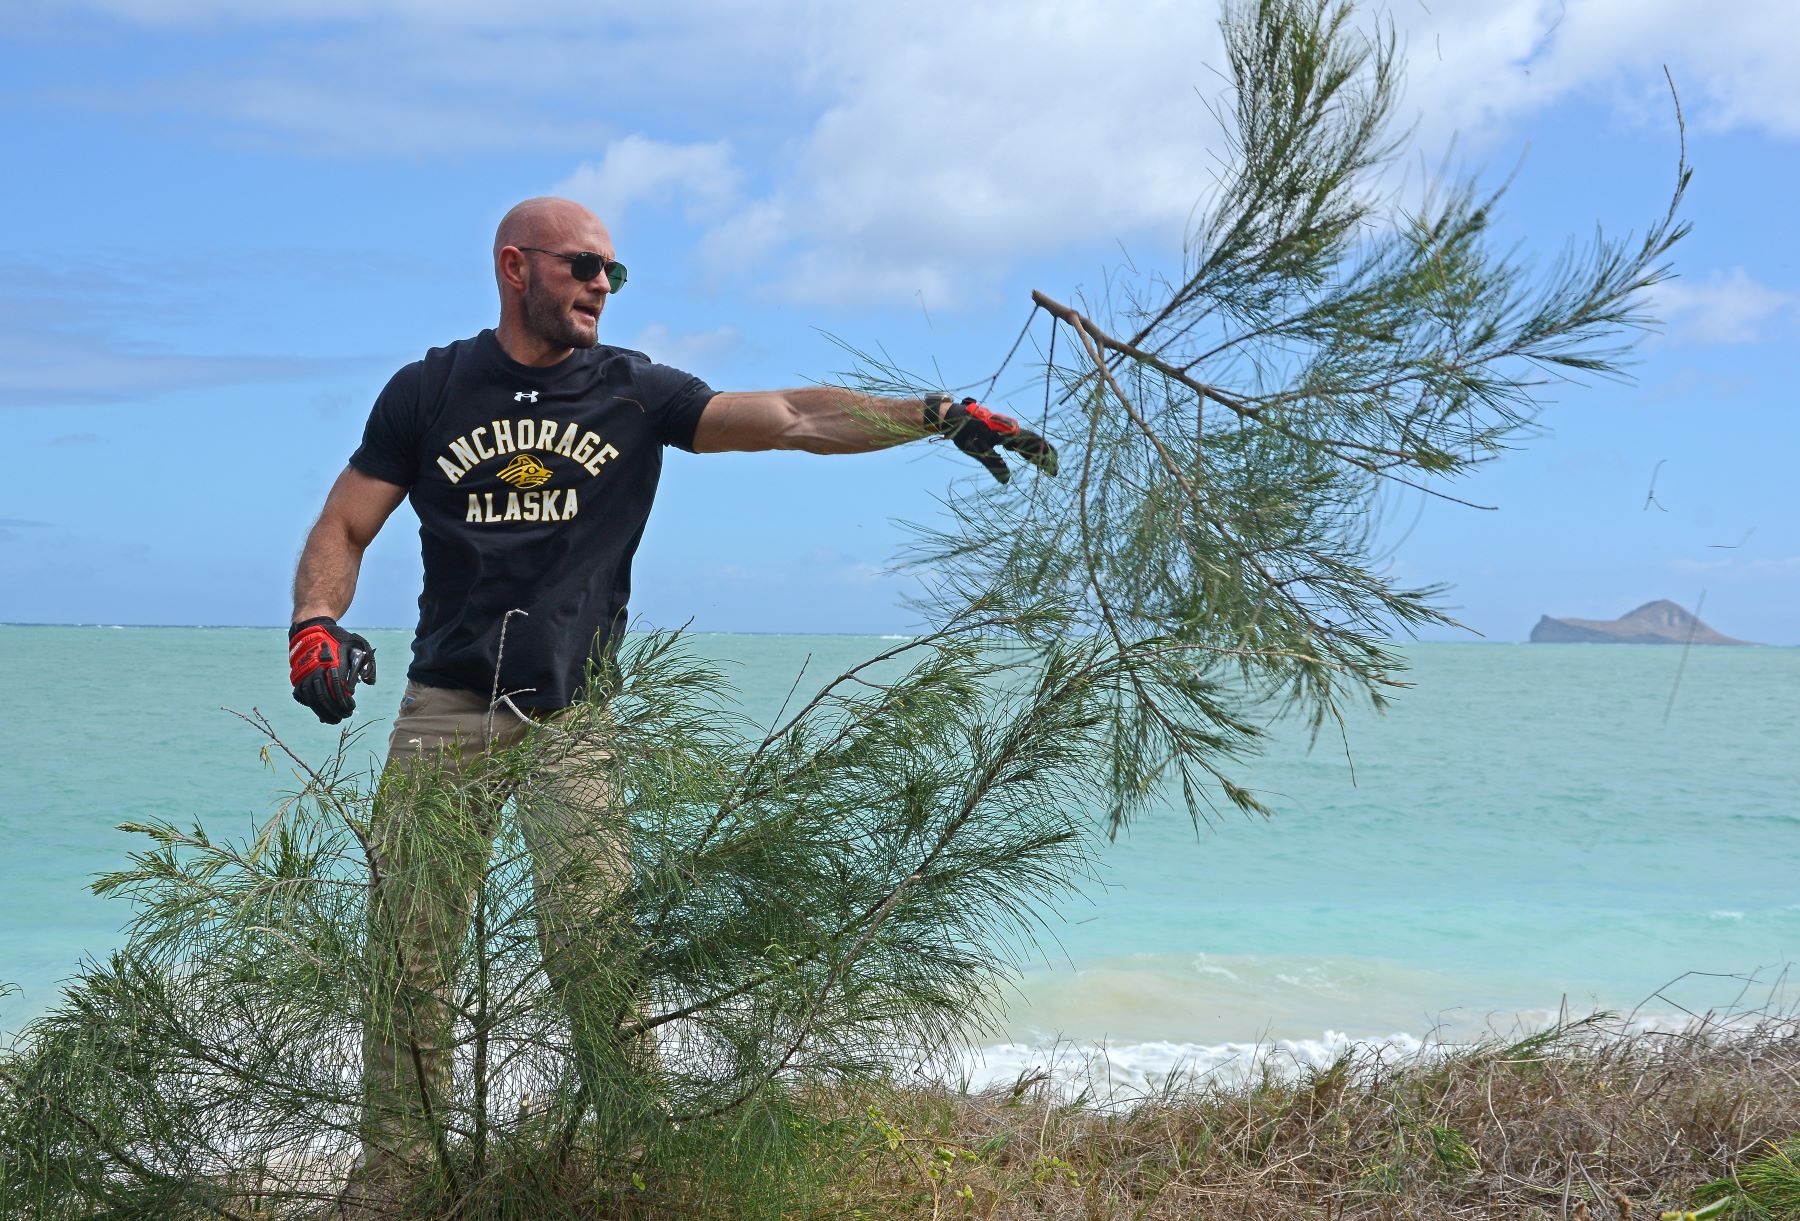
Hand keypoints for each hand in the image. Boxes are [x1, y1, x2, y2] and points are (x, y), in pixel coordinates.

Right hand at [289, 617, 376, 724]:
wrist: (312, 630)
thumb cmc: (338, 639)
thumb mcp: (358, 644)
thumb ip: (367, 663)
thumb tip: (369, 683)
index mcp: (332, 661)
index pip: (338, 687)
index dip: (345, 700)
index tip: (352, 706)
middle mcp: (316, 669)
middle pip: (324, 696)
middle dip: (335, 709)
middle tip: (345, 715)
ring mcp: (304, 674)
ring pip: (312, 699)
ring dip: (323, 712)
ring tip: (334, 720)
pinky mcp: (297, 677)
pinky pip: (302, 696)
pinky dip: (311, 706)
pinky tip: (321, 713)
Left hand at [924, 395, 1058, 483]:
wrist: (953, 417)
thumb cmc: (963, 433)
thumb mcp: (976, 449)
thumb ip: (992, 463)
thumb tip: (1006, 480)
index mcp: (1008, 432)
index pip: (1034, 443)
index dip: (1045, 456)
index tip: (1053, 469)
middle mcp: (1010, 429)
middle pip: (1034, 442)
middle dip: (1045, 456)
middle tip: (1054, 471)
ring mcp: (1006, 429)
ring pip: (1027, 441)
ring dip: (1036, 453)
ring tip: (1044, 466)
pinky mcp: (1000, 431)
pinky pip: (1018, 440)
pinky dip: (1024, 449)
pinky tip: (1024, 456)